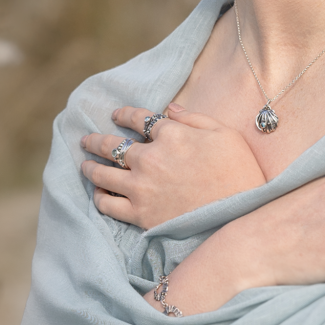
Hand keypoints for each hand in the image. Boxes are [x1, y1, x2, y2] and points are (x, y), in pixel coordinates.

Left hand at [80, 103, 265, 228]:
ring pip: (102, 173)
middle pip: (112, 145)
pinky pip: (108, 204)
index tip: (116, 114)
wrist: (240, 216)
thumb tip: (169, 109)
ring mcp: (141, 188)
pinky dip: (99, 196)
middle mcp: (149, 158)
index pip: (139, 119)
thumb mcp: (225, 133)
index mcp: (171, 135)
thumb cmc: (240, 172)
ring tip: (84, 164)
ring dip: (90, 166)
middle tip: (86, 139)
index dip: (125, 114)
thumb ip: (194, 118)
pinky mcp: (140, 214)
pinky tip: (98, 192)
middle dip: (96, 140)